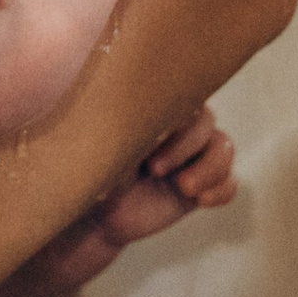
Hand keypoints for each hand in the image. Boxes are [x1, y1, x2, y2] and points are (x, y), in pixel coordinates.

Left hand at [0, 111, 238, 296]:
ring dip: (208, 168)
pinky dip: (221, 189)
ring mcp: (190, 154)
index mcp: (145, 101)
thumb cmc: (74, 167)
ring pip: (222, 148)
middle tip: (156, 169)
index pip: (178, 94)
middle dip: (188, 145)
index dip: (173, 121)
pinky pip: (229, 181)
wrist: (82, 214)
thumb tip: (67, 82)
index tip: (147, 148)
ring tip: (184, 188)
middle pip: (207, 121)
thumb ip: (89, 116)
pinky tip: (198, 200)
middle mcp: (173, 122)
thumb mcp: (81, 140)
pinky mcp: (198, 183)